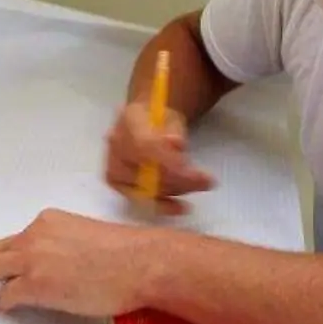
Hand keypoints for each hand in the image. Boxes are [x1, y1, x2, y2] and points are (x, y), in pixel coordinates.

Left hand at [0, 208, 160, 316]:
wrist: (140, 263)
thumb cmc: (125, 254)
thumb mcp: (85, 237)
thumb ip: (62, 244)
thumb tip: (55, 265)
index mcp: (48, 221)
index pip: (16, 238)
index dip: (2, 253)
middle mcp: (35, 235)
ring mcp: (32, 260)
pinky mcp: (35, 285)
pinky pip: (8, 295)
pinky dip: (4, 302)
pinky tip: (6, 308)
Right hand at [105, 101, 213, 215]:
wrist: (144, 120)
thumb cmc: (160, 117)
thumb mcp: (172, 115)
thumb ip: (174, 129)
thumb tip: (175, 143)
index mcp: (130, 121)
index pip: (145, 146)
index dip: (169, 163)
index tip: (194, 174)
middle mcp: (117, 146)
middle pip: (146, 172)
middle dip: (180, 180)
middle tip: (207, 181)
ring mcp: (115, 166)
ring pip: (146, 187)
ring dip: (177, 190)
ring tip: (200, 185)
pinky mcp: (118, 183)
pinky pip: (139, 198)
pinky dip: (162, 204)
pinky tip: (180, 208)